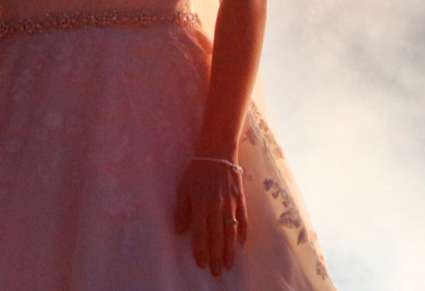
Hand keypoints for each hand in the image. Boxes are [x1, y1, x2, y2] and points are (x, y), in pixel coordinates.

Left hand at [173, 157, 246, 275]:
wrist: (217, 152)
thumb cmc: (197, 171)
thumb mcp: (183, 188)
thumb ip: (182, 210)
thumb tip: (180, 231)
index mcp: (200, 204)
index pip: (200, 234)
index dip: (200, 251)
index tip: (201, 264)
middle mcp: (216, 206)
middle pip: (217, 237)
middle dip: (216, 257)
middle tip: (216, 272)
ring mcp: (230, 203)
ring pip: (231, 232)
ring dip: (230, 250)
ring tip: (229, 264)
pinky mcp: (240, 198)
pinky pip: (244, 218)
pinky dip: (243, 232)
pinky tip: (241, 244)